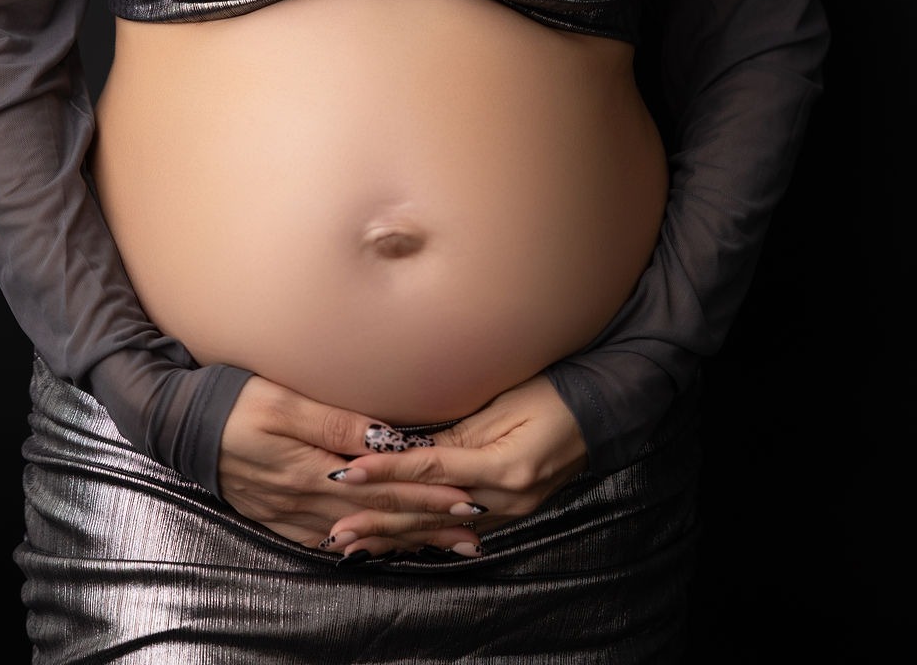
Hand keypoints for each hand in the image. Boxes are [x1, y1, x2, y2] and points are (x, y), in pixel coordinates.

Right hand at [218, 375, 490, 553]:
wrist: (179, 425)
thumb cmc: (232, 400)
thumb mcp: (282, 400)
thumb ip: (333, 421)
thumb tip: (383, 437)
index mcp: (313, 470)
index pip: (384, 486)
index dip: (427, 493)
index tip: (466, 498)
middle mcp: (305, 499)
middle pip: (378, 516)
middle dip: (427, 523)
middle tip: (470, 531)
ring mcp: (289, 513)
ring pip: (358, 533)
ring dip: (401, 538)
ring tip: (439, 544)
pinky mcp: (276, 516)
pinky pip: (325, 539)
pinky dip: (359, 545)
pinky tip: (377, 548)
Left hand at [319, 373, 588, 557]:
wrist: (601, 411)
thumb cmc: (553, 392)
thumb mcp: (504, 402)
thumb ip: (457, 429)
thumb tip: (407, 444)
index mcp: (506, 466)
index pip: (432, 469)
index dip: (386, 471)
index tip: (347, 471)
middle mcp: (507, 498)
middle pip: (431, 511)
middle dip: (380, 519)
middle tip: (336, 529)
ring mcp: (511, 511)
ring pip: (440, 527)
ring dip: (395, 534)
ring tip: (354, 544)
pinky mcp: (512, 511)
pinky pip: (460, 527)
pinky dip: (425, 533)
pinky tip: (398, 542)